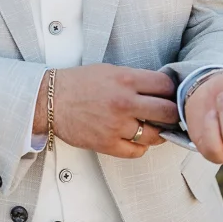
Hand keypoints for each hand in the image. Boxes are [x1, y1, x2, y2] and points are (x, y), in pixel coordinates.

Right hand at [34, 65, 178, 157]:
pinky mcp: (107, 143)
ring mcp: (117, 126)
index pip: (167, 87)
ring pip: (155, 136)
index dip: (172, 91)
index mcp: (126, 80)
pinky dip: (140, 147)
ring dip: (158, 133)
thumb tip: (160, 90)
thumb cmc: (79, 83)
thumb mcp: (110, 70)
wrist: (50, 100)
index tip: (171, 95)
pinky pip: (137, 152)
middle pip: (168, 113)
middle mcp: (125, 103)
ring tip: (152, 128)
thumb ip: (135, 80)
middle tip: (169, 115)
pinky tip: (135, 139)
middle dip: (172, 114)